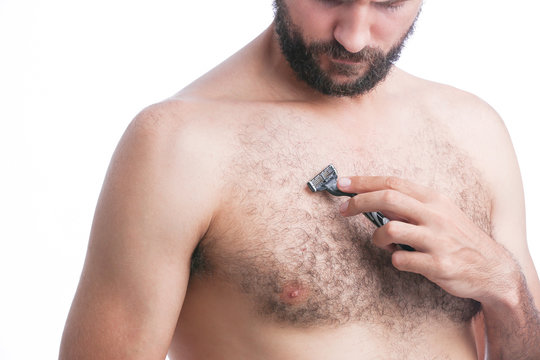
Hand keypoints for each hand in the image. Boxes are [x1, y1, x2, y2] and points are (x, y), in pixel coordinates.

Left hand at [337, 176, 519, 302]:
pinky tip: (402, 259)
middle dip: (358, 202)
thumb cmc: (457, 238)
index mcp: (434, 199)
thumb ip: (410, 205)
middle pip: (387, 199)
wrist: (492, 268)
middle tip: (343, 209)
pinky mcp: (438, 264)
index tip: (341, 183)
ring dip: (377, 237)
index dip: (363, 182)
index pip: (392, 182)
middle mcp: (435, 215)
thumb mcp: (440, 213)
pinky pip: (400, 260)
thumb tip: (374, 200)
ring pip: (389, 229)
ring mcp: (437, 240)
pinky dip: (394, 260)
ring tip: (382, 243)